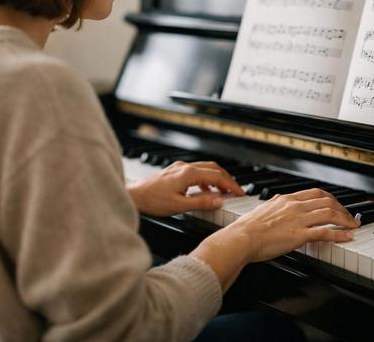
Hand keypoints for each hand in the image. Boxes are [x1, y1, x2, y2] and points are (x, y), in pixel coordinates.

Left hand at [127, 160, 245, 216]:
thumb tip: (219, 201)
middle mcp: (185, 167)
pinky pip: (196, 172)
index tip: (240, 193)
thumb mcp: (179, 206)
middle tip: (235, 191)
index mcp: (188, 173)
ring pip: (205, 168)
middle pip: (213, 168)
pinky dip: (205, 180)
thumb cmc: (152, 201)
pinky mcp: (174, 172)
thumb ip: (201, 203)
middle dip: (227, 179)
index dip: (231, 185)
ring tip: (223, 192)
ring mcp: (179, 168)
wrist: (133, 196)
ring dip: (216, 179)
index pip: (217, 176)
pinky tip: (205, 191)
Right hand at [223, 188, 359, 262]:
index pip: (315, 193)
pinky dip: (339, 234)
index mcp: (286, 199)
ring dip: (345, 219)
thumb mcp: (263, 209)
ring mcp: (298, 220)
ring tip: (352, 226)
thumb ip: (274, 204)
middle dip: (342, 208)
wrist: (242, 238)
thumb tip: (278, 199)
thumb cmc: (248, 228)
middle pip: (327, 201)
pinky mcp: (299, 235)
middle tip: (349, 216)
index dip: (330, 198)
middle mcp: (294, 206)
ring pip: (329, 213)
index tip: (336, 204)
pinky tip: (347, 237)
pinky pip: (325, 232)